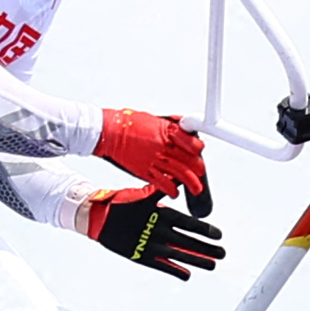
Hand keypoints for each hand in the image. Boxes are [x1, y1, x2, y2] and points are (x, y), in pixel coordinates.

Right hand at [85, 182, 222, 280]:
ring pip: (181, 255)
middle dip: (209, 249)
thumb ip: (163, 191)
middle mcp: (160, 230)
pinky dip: (176, 271)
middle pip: (190, 242)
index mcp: (162, 214)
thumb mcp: (143, 193)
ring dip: (199, 261)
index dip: (206, 231)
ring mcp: (152, 245)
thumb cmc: (120, 202)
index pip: (190, 224)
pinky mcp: (142, 255)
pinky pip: (163, 266)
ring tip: (212, 265)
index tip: (218, 235)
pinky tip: (187, 275)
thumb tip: (180, 179)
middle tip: (222, 253)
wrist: (96, 216)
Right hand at [93, 109, 207, 198]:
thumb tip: (182, 125)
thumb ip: (170, 124)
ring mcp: (155, 160)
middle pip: (190, 161)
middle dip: (198, 169)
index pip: (193, 144)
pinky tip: (175, 192)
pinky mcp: (145, 171)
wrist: (109, 132)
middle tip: (200, 173)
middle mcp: (164, 147)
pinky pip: (163, 183)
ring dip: (191, 183)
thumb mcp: (154, 118)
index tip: (198, 152)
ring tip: (196, 188)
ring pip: (181, 174)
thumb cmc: (127, 123)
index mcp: (168, 132)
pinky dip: (172, 190)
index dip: (198, 150)